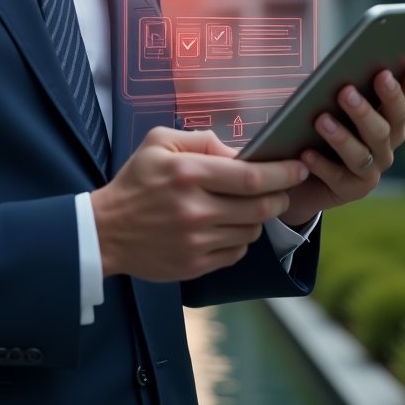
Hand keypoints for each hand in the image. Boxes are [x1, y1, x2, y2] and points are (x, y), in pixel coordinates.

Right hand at [90, 127, 307, 281]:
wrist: (105, 231)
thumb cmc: (135, 181)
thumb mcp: (159, 143)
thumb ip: (202, 140)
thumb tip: (241, 152)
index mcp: (188, 173)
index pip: (251, 176)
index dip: (282, 173)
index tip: (298, 168)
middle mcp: (195, 209)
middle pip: (261, 207)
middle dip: (279, 196)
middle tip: (280, 189)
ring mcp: (196, 241)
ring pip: (252, 230)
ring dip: (258, 218)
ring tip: (244, 207)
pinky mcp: (196, 265)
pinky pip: (237, 252)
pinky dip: (240, 238)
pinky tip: (225, 227)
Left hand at [280, 61, 404, 226]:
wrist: (302, 177)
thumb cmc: (319, 131)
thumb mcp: (332, 108)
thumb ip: (344, 91)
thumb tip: (344, 64)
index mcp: (387, 122)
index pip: (403, 102)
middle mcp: (385, 148)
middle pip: (383, 129)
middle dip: (365, 110)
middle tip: (345, 91)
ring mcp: (371, 172)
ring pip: (361, 155)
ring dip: (341, 137)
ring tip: (321, 120)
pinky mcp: (351, 191)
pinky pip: (337, 177)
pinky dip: (322, 164)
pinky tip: (306, 153)